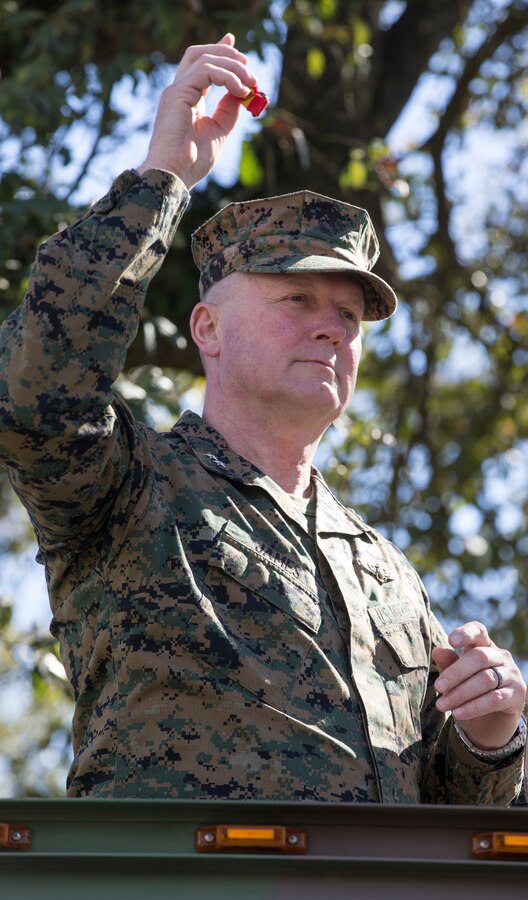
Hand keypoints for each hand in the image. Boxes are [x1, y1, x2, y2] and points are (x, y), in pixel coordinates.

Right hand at [137, 34, 256, 188]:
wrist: (175, 175)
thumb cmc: (193, 161)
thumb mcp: (219, 130)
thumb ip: (228, 109)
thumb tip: (242, 91)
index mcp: (187, 98)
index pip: (202, 65)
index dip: (220, 53)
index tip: (242, 56)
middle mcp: (180, 90)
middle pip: (200, 54)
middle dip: (227, 54)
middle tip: (249, 66)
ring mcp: (176, 90)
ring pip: (205, 59)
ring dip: (233, 67)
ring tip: (250, 84)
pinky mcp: (177, 93)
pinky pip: (206, 71)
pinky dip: (227, 77)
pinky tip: (240, 91)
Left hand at [432, 621, 526, 750]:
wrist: (488, 724)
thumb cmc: (468, 694)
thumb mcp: (454, 680)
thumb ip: (448, 664)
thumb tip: (437, 651)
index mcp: (484, 645)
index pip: (478, 631)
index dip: (466, 633)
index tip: (450, 640)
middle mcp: (501, 656)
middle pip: (479, 657)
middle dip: (456, 673)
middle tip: (438, 687)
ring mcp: (512, 674)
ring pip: (486, 679)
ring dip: (461, 693)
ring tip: (442, 705)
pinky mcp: (518, 694)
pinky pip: (494, 699)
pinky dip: (473, 707)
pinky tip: (458, 713)